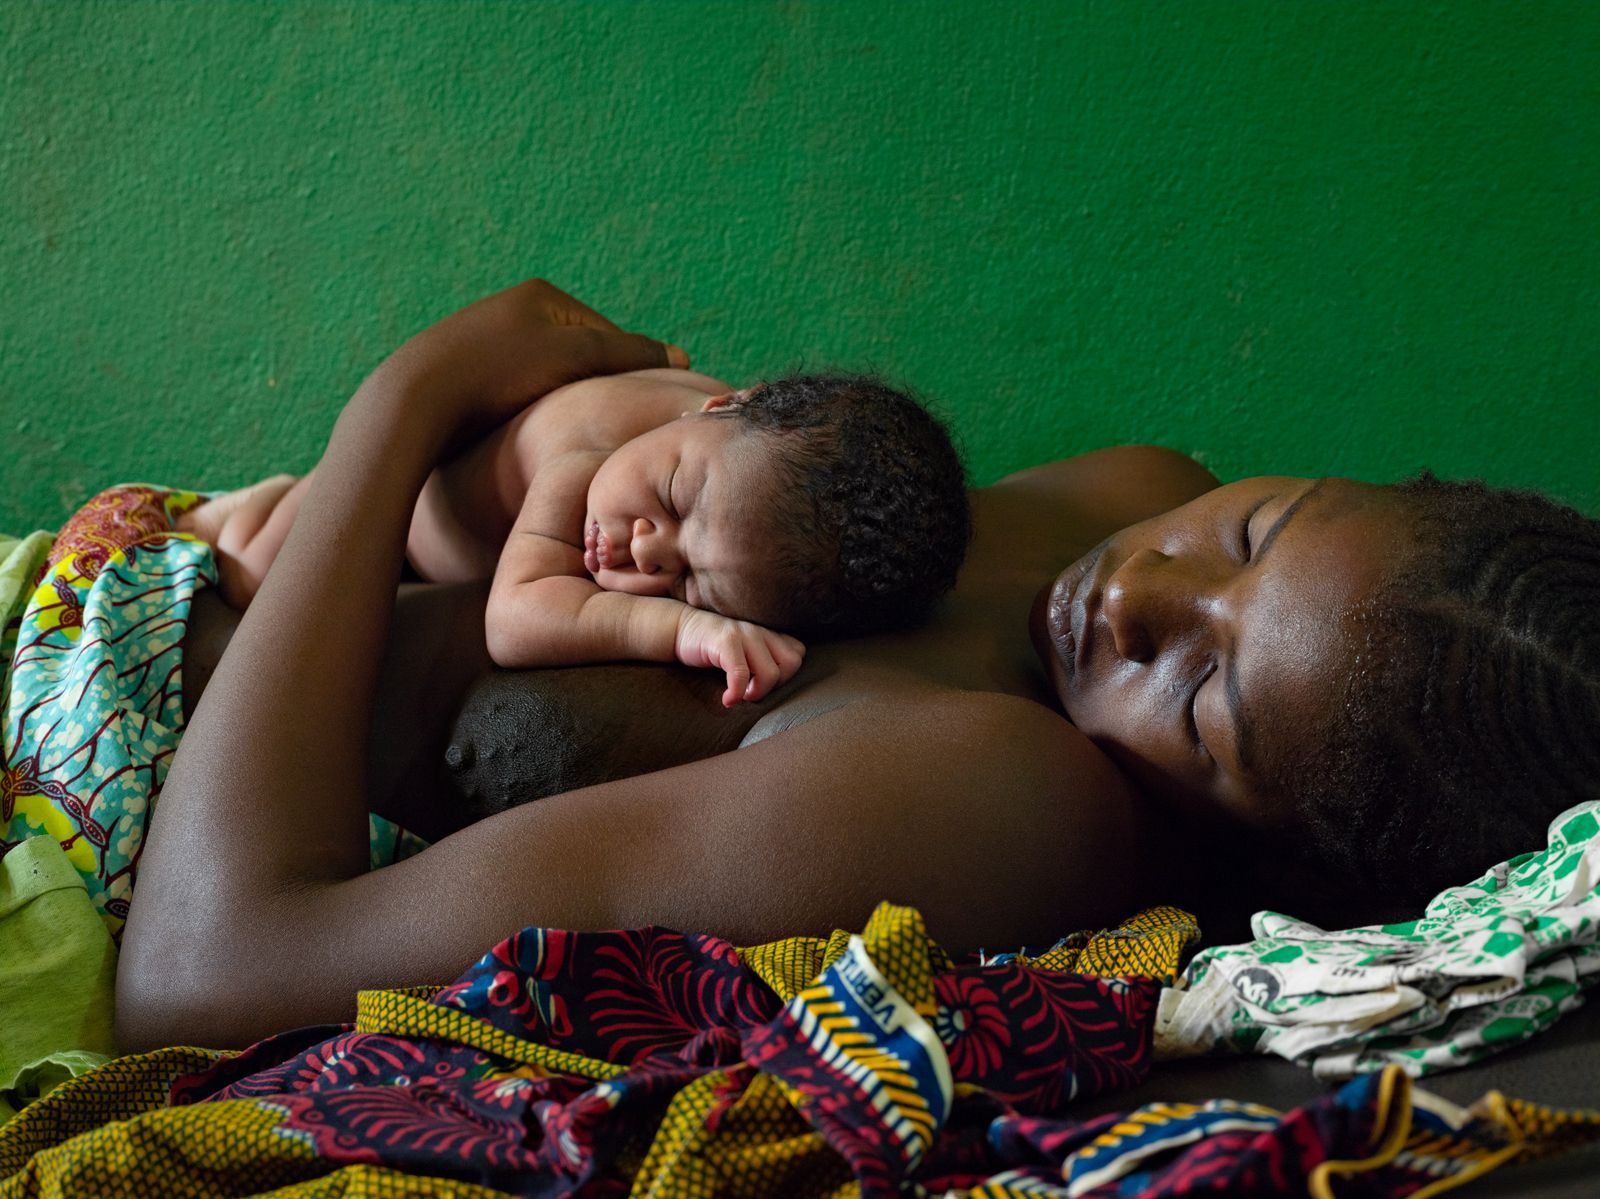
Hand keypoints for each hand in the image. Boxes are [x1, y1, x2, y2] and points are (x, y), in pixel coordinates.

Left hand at [358, 278, 687, 447]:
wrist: (415, 399)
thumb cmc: (498, 372)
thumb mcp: (574, 358)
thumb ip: (630, 355)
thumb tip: (681, 356)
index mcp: (543, 294)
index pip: (609, 334)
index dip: (628, 373)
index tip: (637, 408)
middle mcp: (514, 307)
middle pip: (578, 355)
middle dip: (591, 387)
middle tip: (599, 423)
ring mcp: (488, 338)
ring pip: (548, 376)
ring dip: (561, 401)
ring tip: (563, 430)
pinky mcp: (466, 370)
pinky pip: (516, 390)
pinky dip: (528, 408)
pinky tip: (525, 430)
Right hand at [674, 609, 805, 706]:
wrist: (681, 629)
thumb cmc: (715, 648)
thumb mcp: (745, 651)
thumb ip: (764, 659)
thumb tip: (778, 685)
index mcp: (769, 634)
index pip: (798, 654)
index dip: (785, 675)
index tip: (763, 683)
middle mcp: (761, 631)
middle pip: (792, 664)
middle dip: (775, 685)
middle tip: (753, 691)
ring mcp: (745, 634)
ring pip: (770, 673)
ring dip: (757, 692)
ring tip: (740, 695)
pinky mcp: (726, 641)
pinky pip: (741, 674)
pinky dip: (736, 693)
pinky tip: (727, 700)